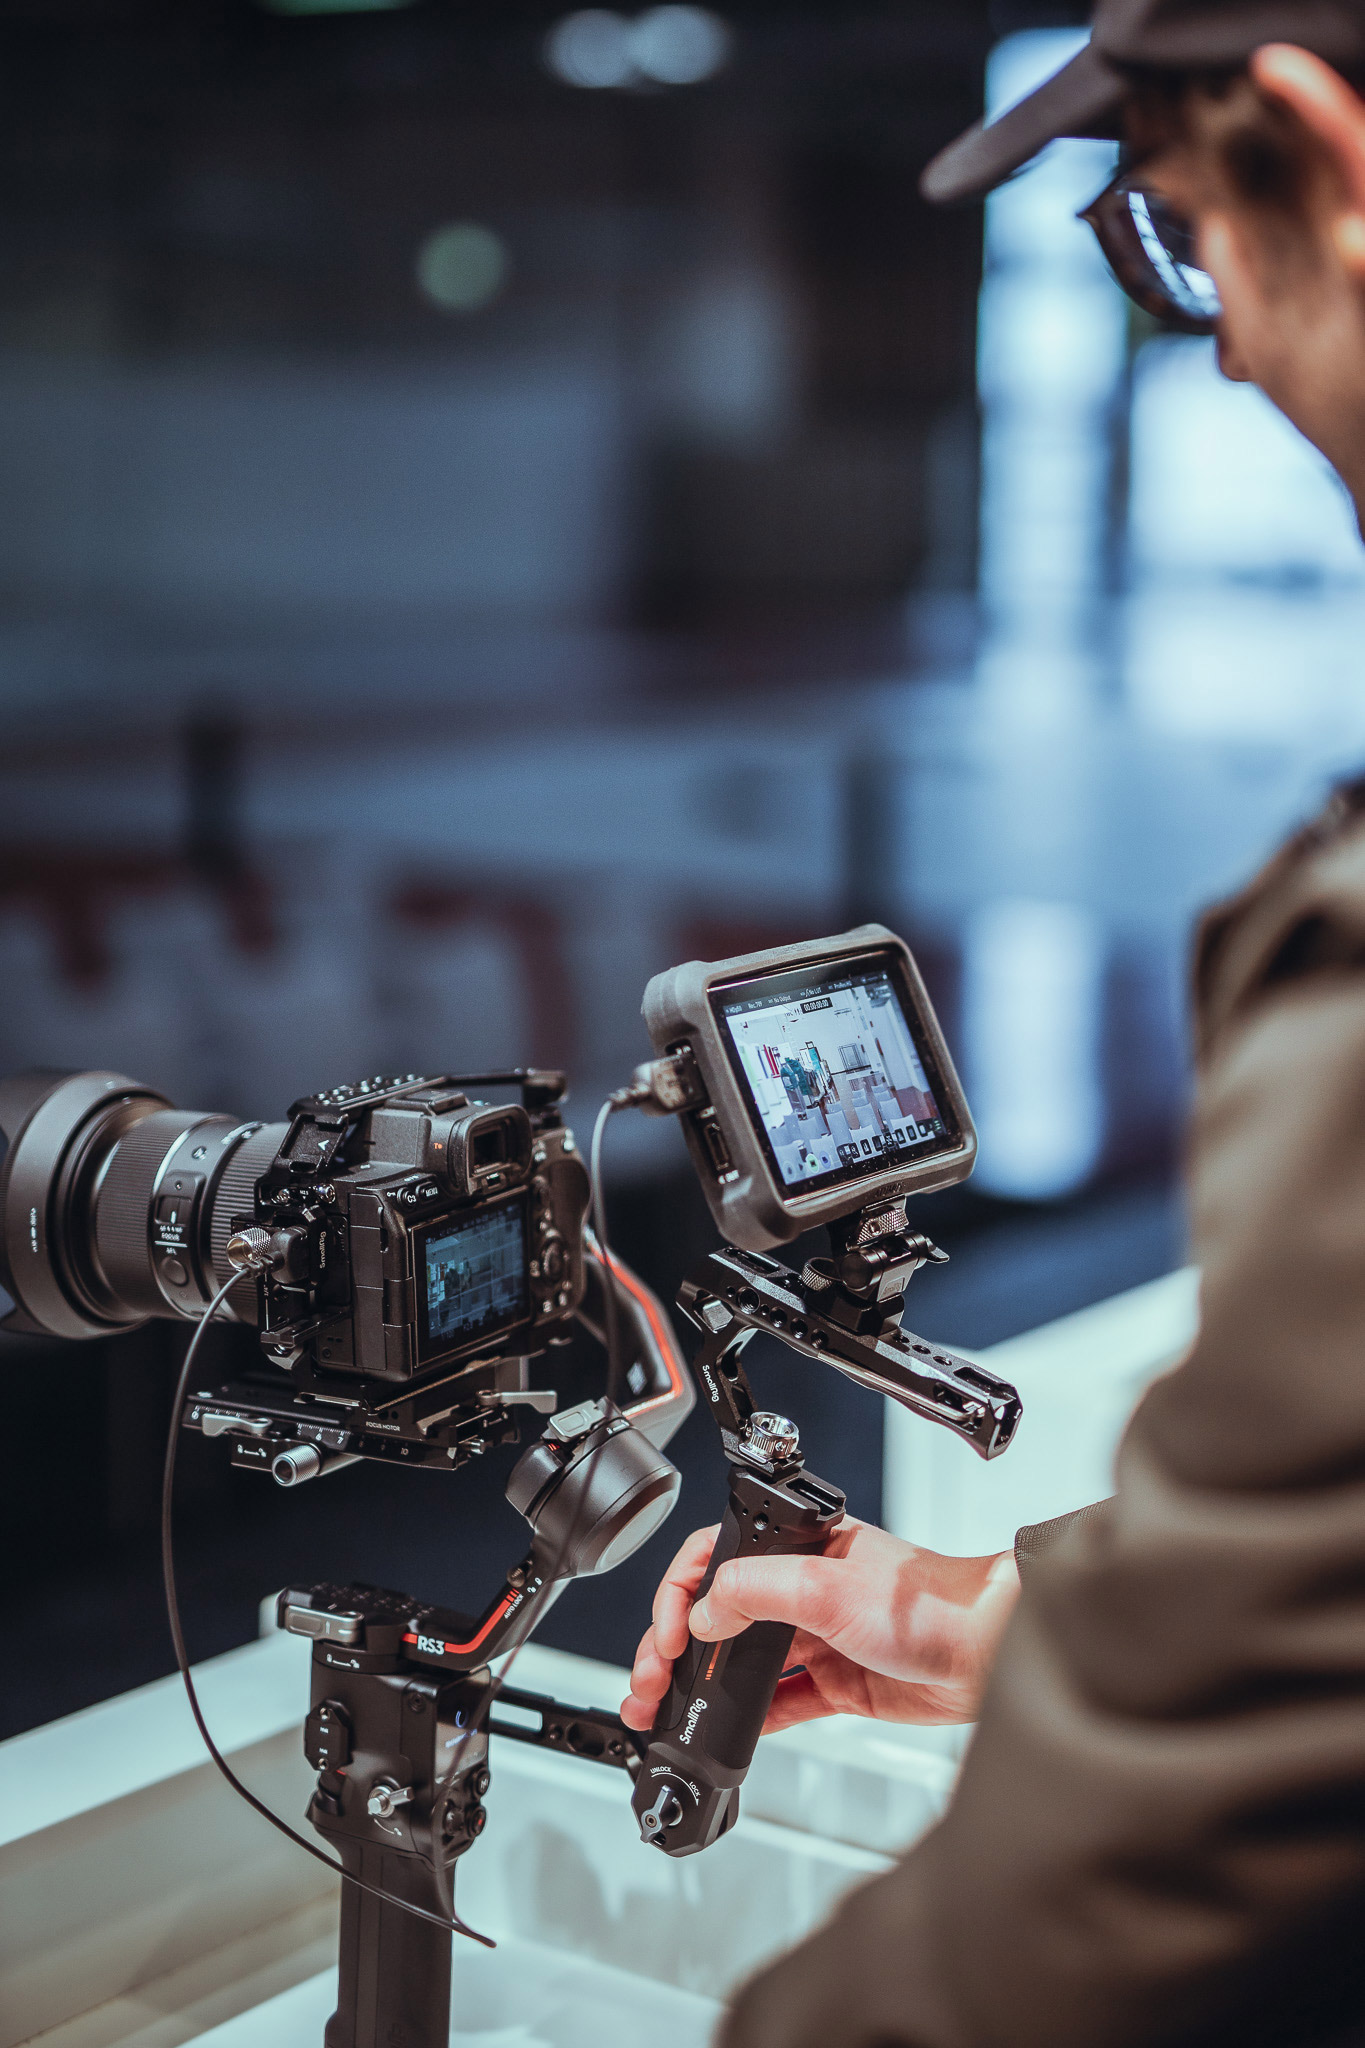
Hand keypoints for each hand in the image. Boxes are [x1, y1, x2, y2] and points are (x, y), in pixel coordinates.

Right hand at [621, 1517, 1018, 1734]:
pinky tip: (728, 1728)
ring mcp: (818, 1637)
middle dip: (677, 1647)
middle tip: (652, 1680)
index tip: (671, 1634)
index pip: (716, 1559)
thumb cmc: (927, 1602)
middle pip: (719, 1615)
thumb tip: (705, 1611)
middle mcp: (803, 1588)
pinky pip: (780, 1699)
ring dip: (703, 1684)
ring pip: (742, 1660)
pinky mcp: (836, 1682)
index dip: (682, 1595)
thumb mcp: (827, 1585)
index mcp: (798, 1547)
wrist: (985, 1653)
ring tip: (669, 1706)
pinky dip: (750, 1714)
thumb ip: (757, 1591)